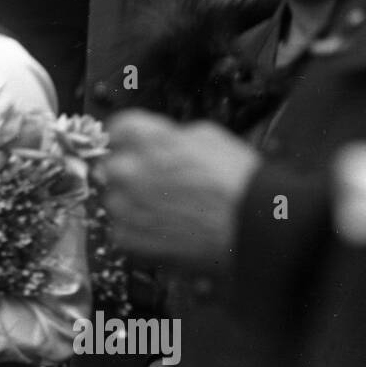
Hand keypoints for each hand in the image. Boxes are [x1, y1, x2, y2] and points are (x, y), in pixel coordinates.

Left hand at [102, 110, 260, 271]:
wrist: (252, 226)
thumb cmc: (238, 182)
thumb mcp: (208, 136)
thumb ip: (171, 136)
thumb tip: (160, 140)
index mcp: (146, 139)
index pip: (117, 129)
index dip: (129, 138)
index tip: (133, 145)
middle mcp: (129, 170)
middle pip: (112, 165)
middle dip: (132, 171)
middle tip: (157, 182)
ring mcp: (125, 206)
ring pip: (115, 199)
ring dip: (133, 202)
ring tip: (168, 209)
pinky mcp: (128, 237)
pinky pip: (120, 229)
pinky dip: (138, 230)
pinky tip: (164, 228)